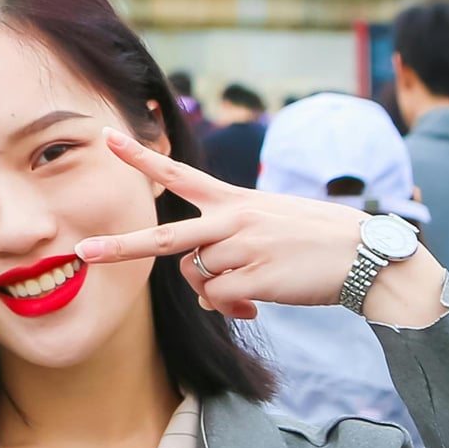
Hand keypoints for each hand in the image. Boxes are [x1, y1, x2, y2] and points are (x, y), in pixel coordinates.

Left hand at [80, 128, 447, 326]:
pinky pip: (220, 301)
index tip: (105, 137)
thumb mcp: (267, 227)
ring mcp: (242, 248)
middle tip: (82, 254)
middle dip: (120, 247)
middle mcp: (231, 220)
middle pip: (163, 237)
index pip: (177, 173)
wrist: (366, 255)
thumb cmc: (316, 241)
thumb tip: (206, 295)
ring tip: (250, 293)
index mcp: (233, 200)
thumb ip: (228, 249)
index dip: (139, 157)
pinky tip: (256, 309)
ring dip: (216, 293)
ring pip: (198, 279)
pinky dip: (232, 310)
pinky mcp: (255, 278)